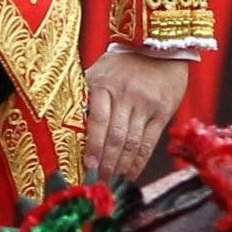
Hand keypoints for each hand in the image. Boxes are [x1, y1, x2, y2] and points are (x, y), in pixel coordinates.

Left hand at [83, 47, 190, 184]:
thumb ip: (87, 96)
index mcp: (104, 84)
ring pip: (132, 143)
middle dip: (106, 163)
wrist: (159, 48)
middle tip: (98, 182)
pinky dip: (138, 162)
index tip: (88, 165)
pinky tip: (130, 174)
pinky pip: (149, 143)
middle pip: (115, 136)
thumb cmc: (123, 64)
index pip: (98, 120)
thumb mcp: (100, 71)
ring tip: (111, 182)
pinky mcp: (162, 112)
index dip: (93, 146)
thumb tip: (69, 126)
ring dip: (121, 167)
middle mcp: (125, 94)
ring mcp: (145, 104)